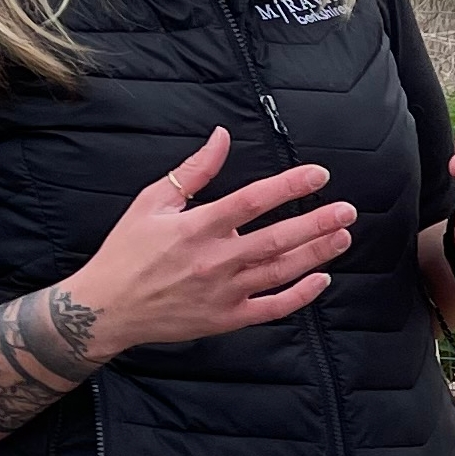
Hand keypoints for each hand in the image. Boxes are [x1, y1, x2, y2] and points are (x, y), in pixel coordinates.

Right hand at [73, 129, 357, 348]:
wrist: (107, 308)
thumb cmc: (128, 251)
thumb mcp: (152, 202)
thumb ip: (193, 171)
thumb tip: (221, 136)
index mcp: (196, 227)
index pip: (252, 201)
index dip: (289, 186)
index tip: (318, 174)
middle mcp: (214, 261)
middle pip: (277, 239)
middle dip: (317, 223)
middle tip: (347, 211)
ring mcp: (224, 293)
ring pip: (281, 272)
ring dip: (316, 254)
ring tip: (343, 237)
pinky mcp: (227, 318)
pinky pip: (272, 308)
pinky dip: (299, 295)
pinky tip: (321, 279)